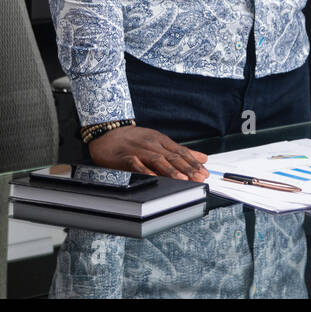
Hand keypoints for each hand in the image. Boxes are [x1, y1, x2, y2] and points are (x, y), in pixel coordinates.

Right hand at [88, 126, 208, 181]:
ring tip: (182, 179)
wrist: (106, 133)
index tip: (204, 172)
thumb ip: (179, 151)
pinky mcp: (124, 157)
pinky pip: (136, 164)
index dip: (193, 163)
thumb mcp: (158, 141)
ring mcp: (138, 150)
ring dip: (170, 170)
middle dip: (186, 168)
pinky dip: (145, 170)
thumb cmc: (133, 139)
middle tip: (198, 178)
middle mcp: (151, 144)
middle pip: (172, 156)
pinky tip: (153, 177)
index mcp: (161, 140)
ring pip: (157, 160)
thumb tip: (202, 157)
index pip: (180, 152)